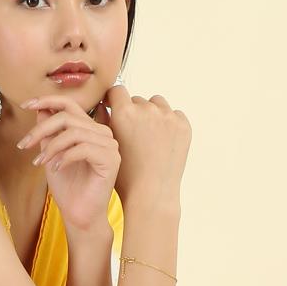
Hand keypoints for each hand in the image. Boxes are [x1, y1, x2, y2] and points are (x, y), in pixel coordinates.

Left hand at [16, 95, 118, 231]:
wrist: (79, 215)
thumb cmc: (68, 188)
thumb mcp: (52, 154)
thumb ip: (49, 132)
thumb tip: (40, 109)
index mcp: (90, 129)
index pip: (70, 105)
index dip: (47, 100)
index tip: (26, 104)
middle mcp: (102, 133)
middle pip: (68, 117)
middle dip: (41, 129)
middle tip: (24, 145)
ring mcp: (109, 145)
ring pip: (74, 132)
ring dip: (51, 147)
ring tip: (40, 162)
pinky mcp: (110, 159)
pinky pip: (82, 148)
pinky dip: (64, 157)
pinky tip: (55, 169)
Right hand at [102, 83, 191, 207]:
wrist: (151, 195)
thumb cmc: (124, 175)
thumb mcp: (108, 146)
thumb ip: (103, 121)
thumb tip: (103, 104)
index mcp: (124, 112)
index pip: (117, 91)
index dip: (114, 99)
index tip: (114, 108)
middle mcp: (147, 110)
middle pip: (137, 100)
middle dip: (134, 112)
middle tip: (133, 134)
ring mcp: (168, 117)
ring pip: (156, 104)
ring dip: (152, 114)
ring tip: (148, 136)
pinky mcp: (184, 126)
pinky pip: (174, 115)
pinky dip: (168, 124)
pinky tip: (162, 141)